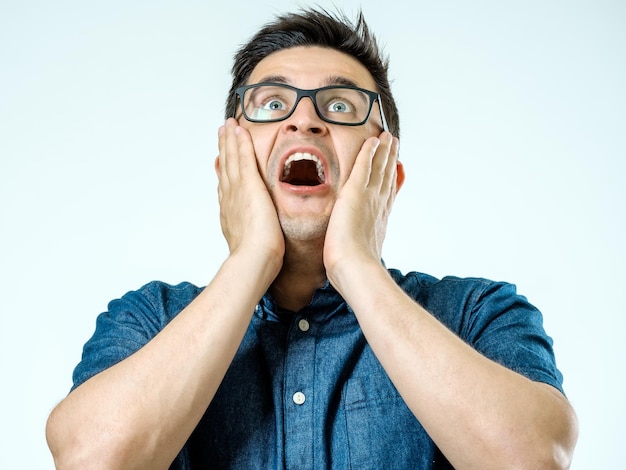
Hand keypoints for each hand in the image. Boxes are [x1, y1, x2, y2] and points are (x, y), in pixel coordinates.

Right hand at [216, 119, 284, 265]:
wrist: (253, 258)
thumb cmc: (256, 258)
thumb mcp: (250, 244)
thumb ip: (251, 236)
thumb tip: (256, 237)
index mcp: (231, 211)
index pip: (226, 185)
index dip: (223, 169)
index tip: (221, 159)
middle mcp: (229, 198)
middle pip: (225, 167)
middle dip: (224, 149)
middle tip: (221, 133)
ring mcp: (237, 190)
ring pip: (231, 158)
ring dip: (229, 140)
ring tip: (228, 125)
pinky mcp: (249, 185)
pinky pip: (243, 157)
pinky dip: (239, 142)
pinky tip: (239, 130)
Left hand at [323, 132, 399, 284]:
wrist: (355, 267)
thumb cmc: (355, 269)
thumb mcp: (363, 256)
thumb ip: (363, 250)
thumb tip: (361, 258)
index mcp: (380, 220)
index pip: (388, 194)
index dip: (393, 180)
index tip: (397, 169)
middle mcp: (379, 205)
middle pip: (388, 176)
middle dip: (392, 160)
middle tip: (395, 145)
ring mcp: (370, 197)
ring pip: (380, 167)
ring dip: (384, 150)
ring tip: (388, 137)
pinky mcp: (356, 191)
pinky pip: (364, 164)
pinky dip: (370, 150)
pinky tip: (373, 140)